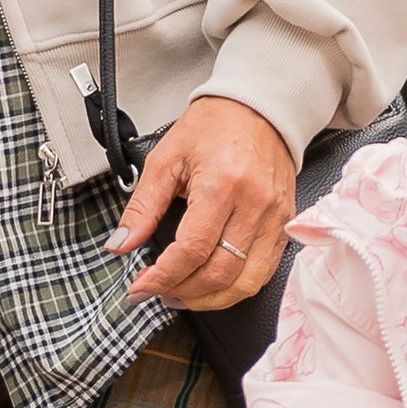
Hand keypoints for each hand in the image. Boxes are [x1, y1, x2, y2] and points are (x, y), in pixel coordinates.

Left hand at [106, 95, 295, 311]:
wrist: (260, 108)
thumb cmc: (215, 126)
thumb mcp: (166, 159)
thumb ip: (142, 207)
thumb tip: (121, 244)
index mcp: (222, 185)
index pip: (191, 251)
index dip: (162, 277)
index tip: (141, 287)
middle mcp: (254, 205)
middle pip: (219, 274)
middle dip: (182, 292)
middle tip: (157, 291)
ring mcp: (275, 217)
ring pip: (246, 282)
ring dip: (211, 299)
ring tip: (183, 295)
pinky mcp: (285, 224)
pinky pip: (264, 271)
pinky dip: (237, 287)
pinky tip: (214, 284)